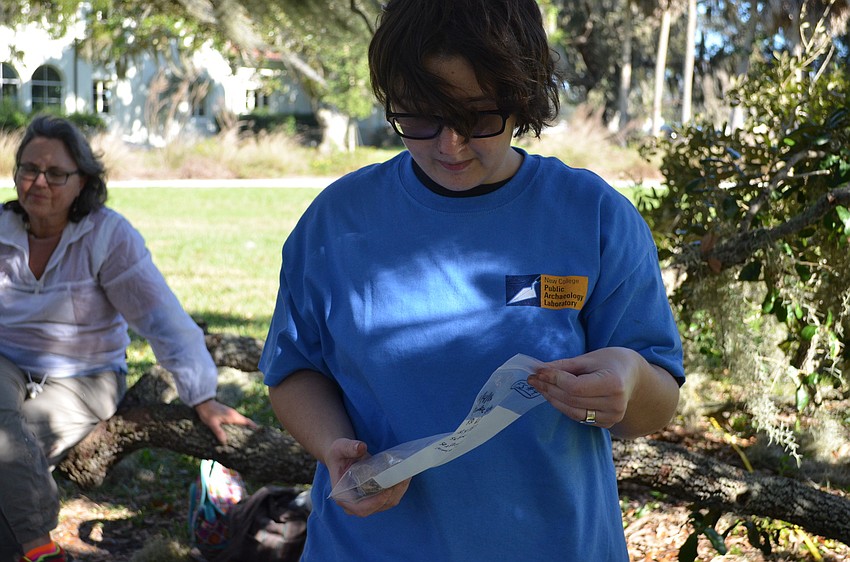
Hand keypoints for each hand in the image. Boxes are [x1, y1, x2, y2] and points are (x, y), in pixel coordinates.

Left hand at [194, 399, 257, 443]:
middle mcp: (234, 414)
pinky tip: (235, 432)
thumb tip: (224, 442)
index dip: (254, 427)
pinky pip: (236, 421)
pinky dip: (238, 426)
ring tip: (245, 437)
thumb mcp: (212, 423)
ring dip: (244, 428)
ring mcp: (231, 413)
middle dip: (250, 429)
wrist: (203, 402)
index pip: (247, 421)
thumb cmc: (208, 412)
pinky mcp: (227, 414)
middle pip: (245, 422)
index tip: (259, 433)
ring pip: (241, 421)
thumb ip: (218, 431)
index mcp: (233, 416)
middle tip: (253, 439)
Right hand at [327, 438, 410, 516]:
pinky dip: (399, 489)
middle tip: (402, 478)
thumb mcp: (340, 448)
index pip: (361, 508)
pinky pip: (391, 497)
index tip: (387, 490)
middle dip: (392, 494)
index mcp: (343, 496)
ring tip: (406, 475)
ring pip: (387, 503)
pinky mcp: (376, 497)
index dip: (375, 503)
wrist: (343, 456)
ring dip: (399, 491)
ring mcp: (367, 502)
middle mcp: (355, 504)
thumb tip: (361, 447)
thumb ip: (349, 448)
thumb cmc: (339, 454)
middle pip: (378, 507)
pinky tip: (404, 476)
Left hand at [527, 347, 642, 428]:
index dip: (554, 380)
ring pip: (572, 412)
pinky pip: (578, 417)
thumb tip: (538, 369)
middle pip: (572, 400)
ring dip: (552, 399)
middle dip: (549, 388)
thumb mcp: (589, 358)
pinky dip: (563, 406)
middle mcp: (615, 404)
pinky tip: (554, 395)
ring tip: (540, 386)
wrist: (634, 377)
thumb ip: (564, 366)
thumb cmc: (611, 362)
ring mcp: (613, 417)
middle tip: (533, 378)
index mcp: (613, 383)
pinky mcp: (607, 424)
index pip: (575, 387)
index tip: (537, 371)